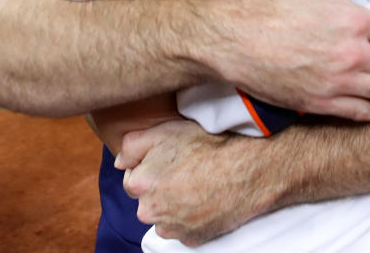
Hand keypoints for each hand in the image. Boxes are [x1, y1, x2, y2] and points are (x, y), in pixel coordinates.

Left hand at [118, 120, 273, 245]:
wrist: (249, 168)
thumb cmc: (210, 145)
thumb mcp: (166, 130)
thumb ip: (133, 144)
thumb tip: (120, 162)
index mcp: (141, 183)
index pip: (133, 179)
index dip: (152, 167)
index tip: (171, 161)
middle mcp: (150, 211)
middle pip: (147, 200)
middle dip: (160, 188)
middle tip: (186, 172)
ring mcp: (172, 227)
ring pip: (164, 216)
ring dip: (174, 205)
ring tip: (198, 185)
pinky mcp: (192, 238)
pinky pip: (184, 229)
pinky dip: (191, 218)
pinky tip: (206, 200)